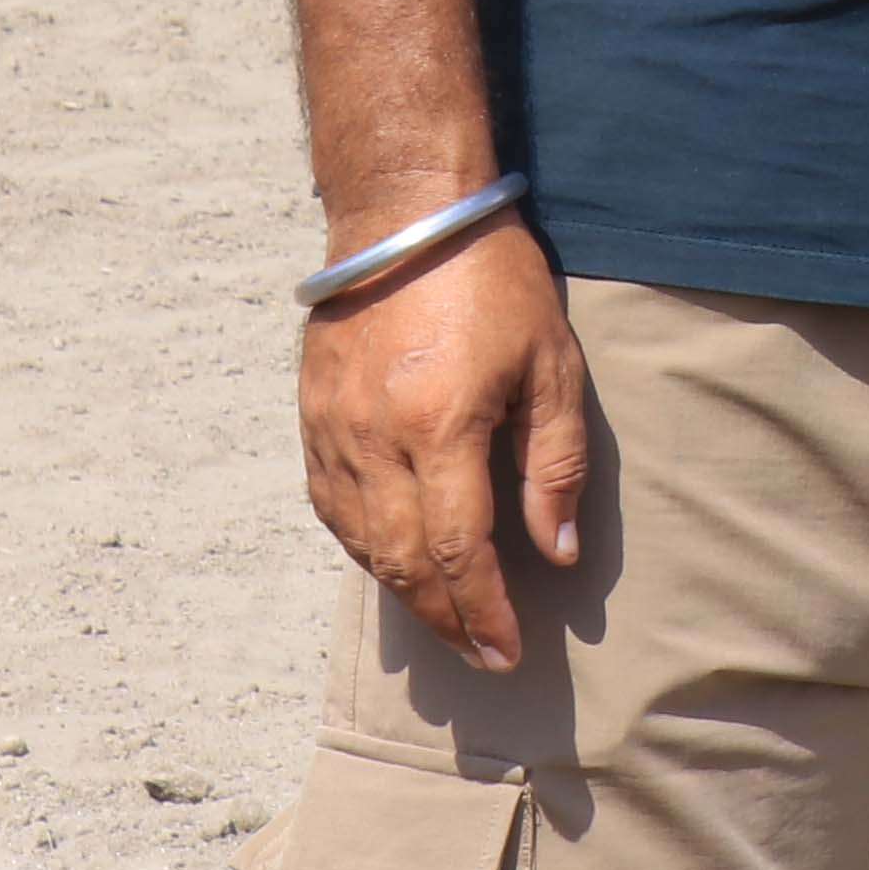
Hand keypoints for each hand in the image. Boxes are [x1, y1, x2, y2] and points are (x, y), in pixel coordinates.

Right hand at [296, 219, 590, 675]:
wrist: (406, 213)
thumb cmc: (494, 281)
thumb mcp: (551, 365)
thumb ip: (554, 464)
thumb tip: (557, 552)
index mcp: (441, 425)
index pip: (459, 552)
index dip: (484, 613)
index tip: (508, 652)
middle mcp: (376, 438)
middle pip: (404, 563)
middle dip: (446, 621)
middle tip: (481, 656)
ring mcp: (334, 429)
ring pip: (360, 544)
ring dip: (403, 592)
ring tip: (446, 620)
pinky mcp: (311, 415)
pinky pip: (330, 506)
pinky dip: (362, 547)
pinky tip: (392, 560)